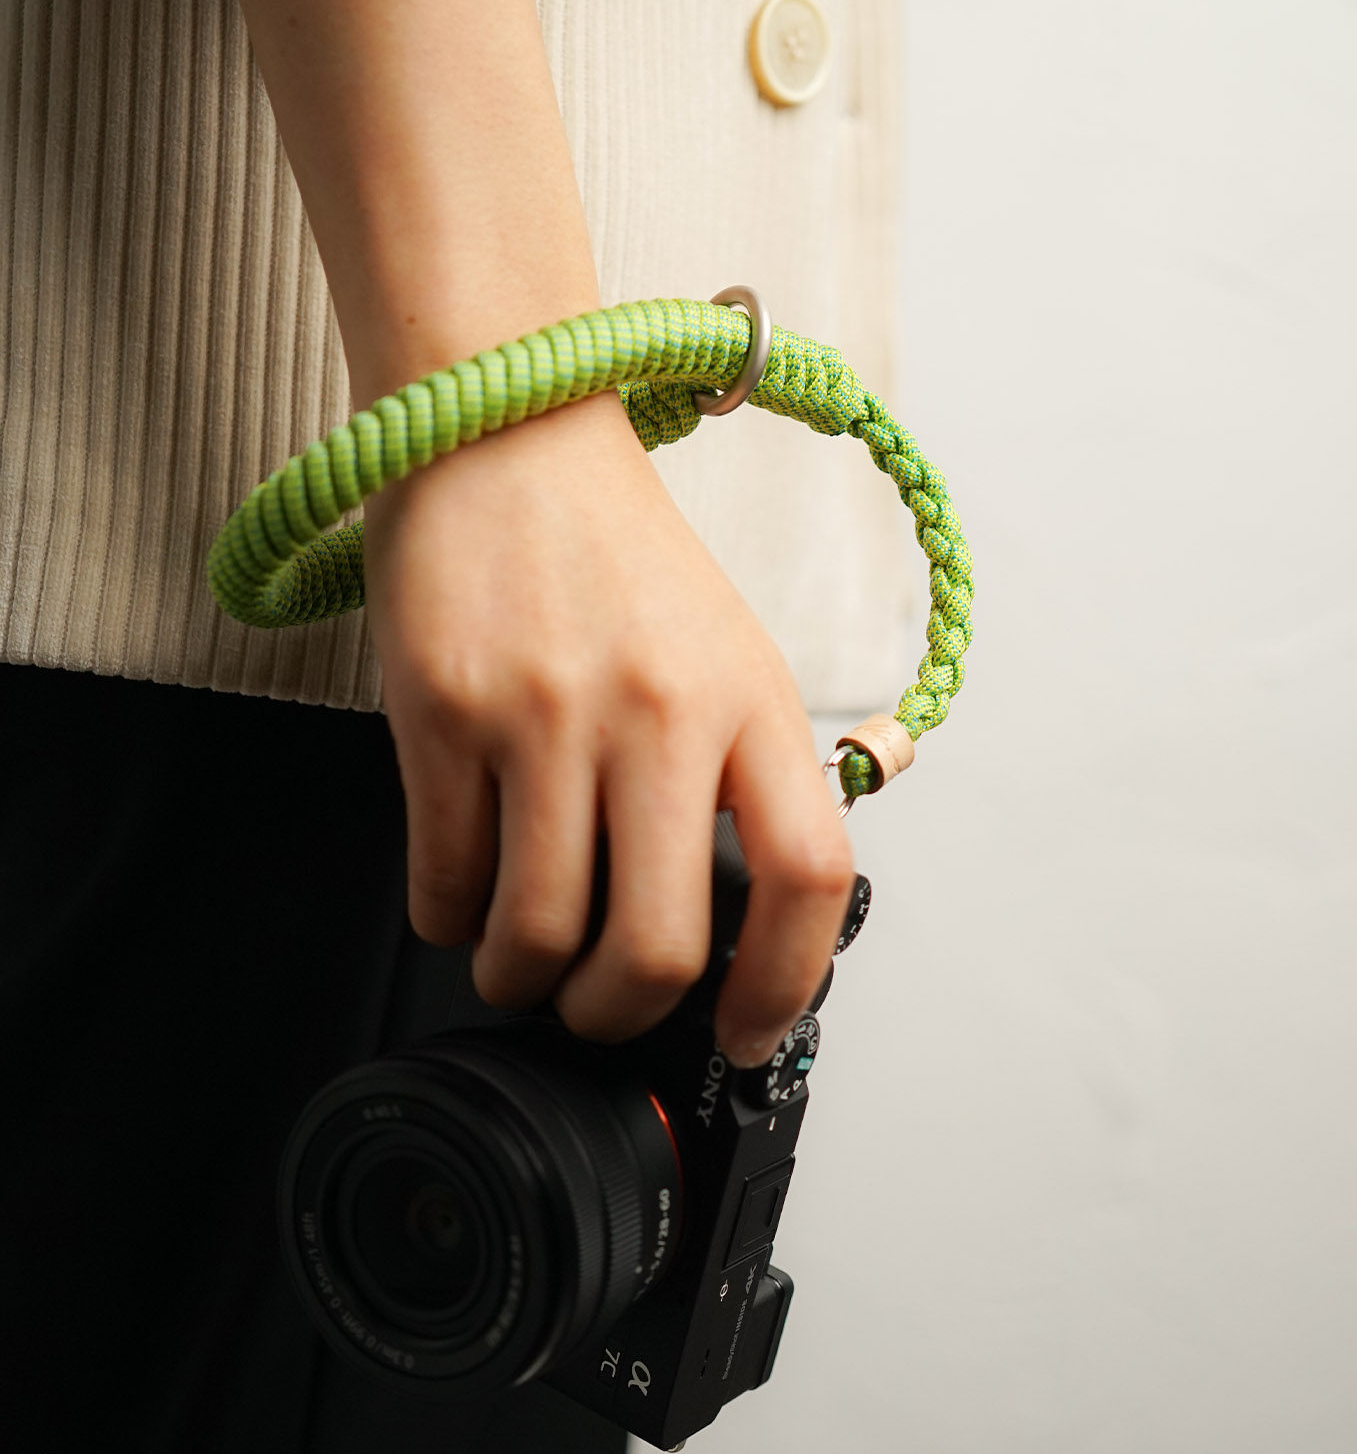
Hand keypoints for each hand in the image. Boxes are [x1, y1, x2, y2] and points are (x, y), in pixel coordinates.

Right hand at [361, 391, 854, 1067]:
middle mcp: (658, 711)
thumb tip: (728, 923)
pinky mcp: (440, 713)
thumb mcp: (726, 653)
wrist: (509, 436)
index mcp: (750, 699)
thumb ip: (738, 777)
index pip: (805, 875)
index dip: (784, 984)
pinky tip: (464, 895)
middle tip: (598, 1009)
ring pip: (534, 935)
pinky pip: (443, 883)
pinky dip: (451, 922)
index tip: (747, 1032)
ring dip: (522, 982)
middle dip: (618, 1015)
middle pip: (655, 945)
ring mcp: (544, 714)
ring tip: (520, 961)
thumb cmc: (619, 558)